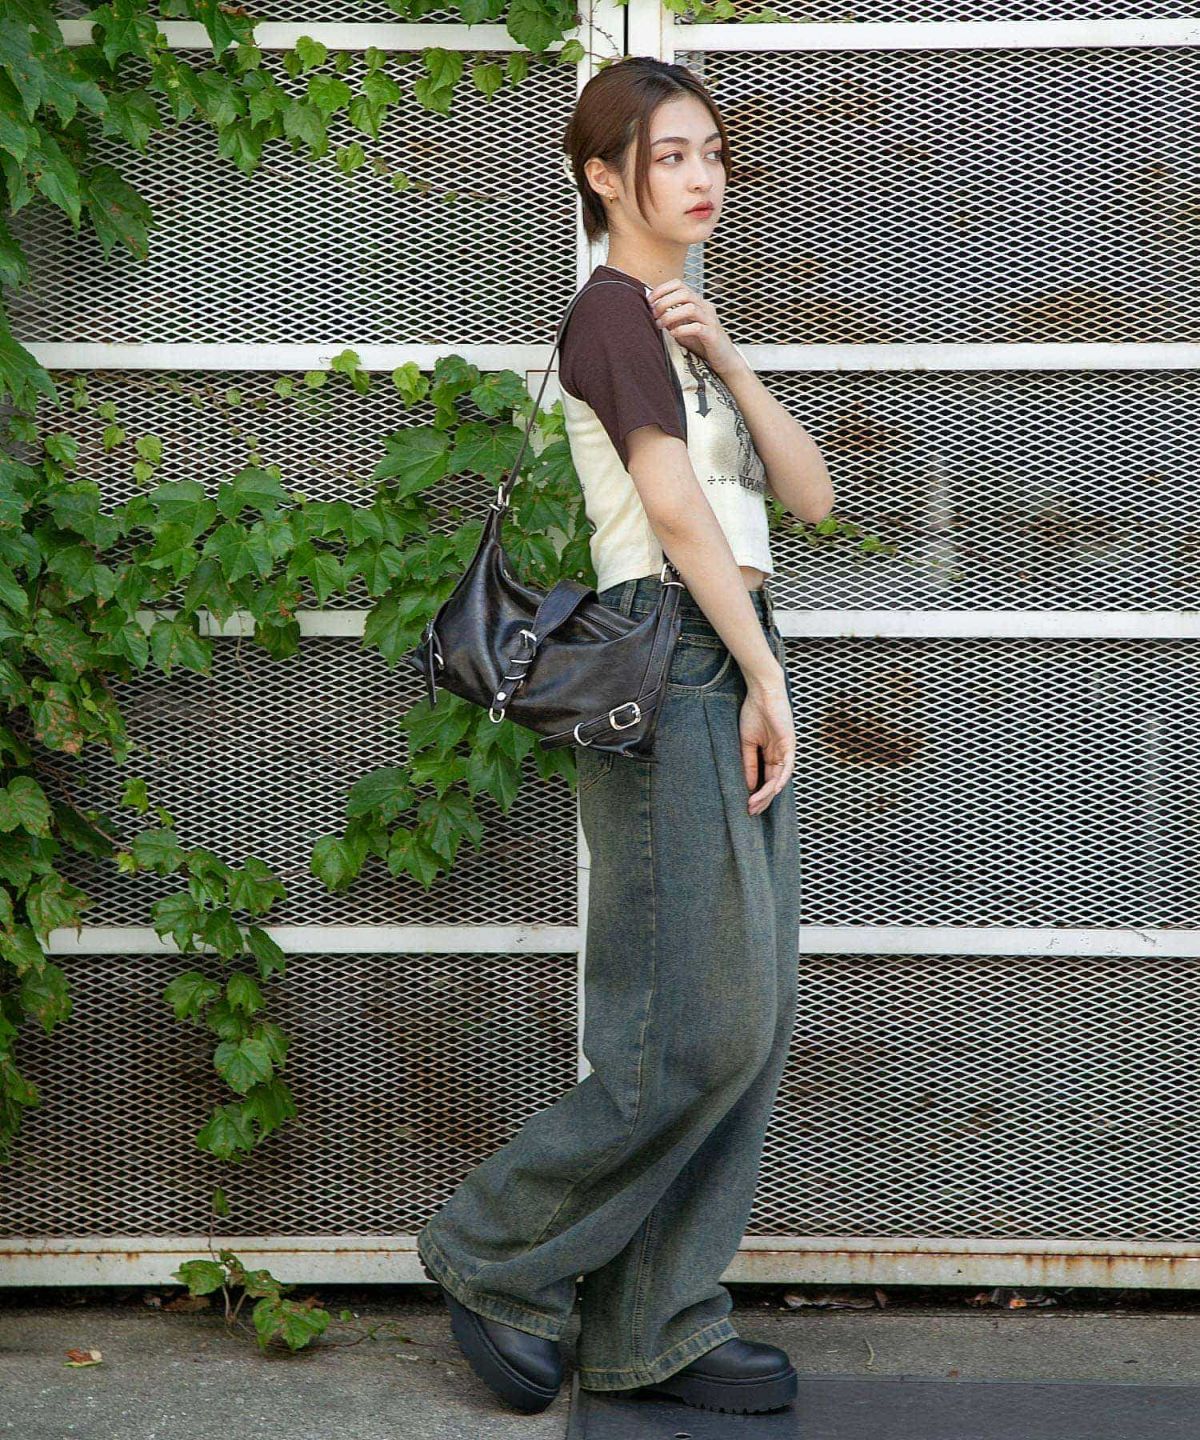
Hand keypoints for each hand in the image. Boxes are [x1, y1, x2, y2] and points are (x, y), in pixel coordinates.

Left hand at [647, 278, 738, 375]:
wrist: (724, 359)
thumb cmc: (702, 343)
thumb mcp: (683, 327)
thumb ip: (671, 318)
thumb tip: (652, 311)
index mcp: (698, 302)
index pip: (679, 285)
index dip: (662, 290)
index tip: (649, 301)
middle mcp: (705, 308)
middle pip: (684, 293)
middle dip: (664, 302)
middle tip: (654, 315)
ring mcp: (710, 320)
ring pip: (690, 308)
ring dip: (671, 315)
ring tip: (661, 325)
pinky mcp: (712, 335)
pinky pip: (697, 327)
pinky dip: (682, 329)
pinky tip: (673, 334)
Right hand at [739, 678, 794, 815]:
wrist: (761, 692)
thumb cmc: (753, 713)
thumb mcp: (746, 743)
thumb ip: (749, 764)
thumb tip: (749, 785)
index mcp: (770, 755)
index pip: (765, 780)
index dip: (757, 794)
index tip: (747, 806)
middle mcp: (780, 755)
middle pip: (773, 783)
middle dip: (762, 799)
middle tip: (751, 812)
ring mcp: (786, 750)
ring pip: (779, 778)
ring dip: (767, 793)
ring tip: (755, 804)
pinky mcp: (790, 743)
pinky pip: (787, 765)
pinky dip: (781, 778)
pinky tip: (772, 791)